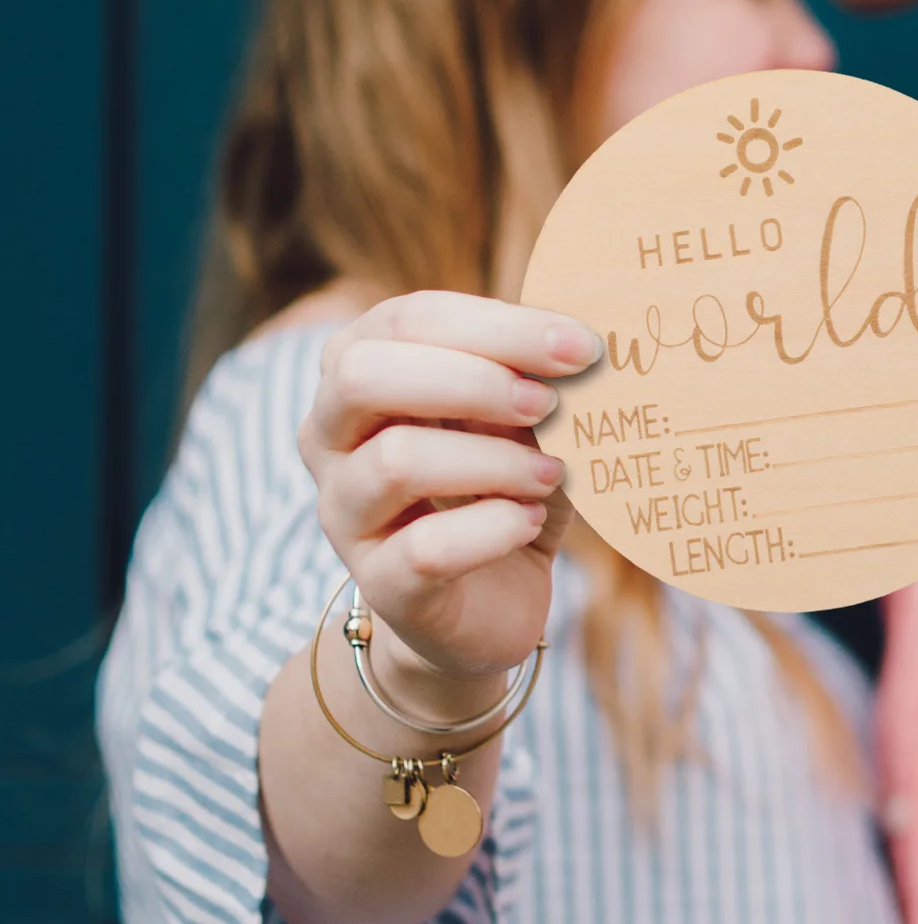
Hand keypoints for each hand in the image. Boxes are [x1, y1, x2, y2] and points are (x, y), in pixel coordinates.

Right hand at [299, 291, 600, 707]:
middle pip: (363, 375)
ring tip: (550, 473)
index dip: (497, 326)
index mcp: (360, 369)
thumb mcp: (525, 420)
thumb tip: (582, 342)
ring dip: (493, 461)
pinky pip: (426, 548)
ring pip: (395, 461)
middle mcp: (328, 436)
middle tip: (548, 404)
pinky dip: (495, 527)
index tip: (579, 346)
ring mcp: (345, 513)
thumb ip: (535, 375)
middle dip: (472, 380)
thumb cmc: (505, 485)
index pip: (408, 320)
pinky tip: (530, 522)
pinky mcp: (382, 584)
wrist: (490, 603)